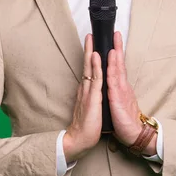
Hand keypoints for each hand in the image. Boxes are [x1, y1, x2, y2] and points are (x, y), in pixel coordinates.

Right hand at [63, 34, 102, 162]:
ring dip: (91, 52)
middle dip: (88, 49)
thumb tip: (90, 93)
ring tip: (91, 39)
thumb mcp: (90, 109)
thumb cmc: (86, 127)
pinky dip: (95, 66)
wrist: (79, 140)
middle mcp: (85, 89)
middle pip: (87, 65)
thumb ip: (90, 99)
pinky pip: (95, 79)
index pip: (89, 71)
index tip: (92, 45)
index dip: (90, 58)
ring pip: (90, 69)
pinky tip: (95, 56)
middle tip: (89, 35)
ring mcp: (88, 92)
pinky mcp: (92, 97)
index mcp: (86, 91)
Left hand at [107, 32, 155, 154]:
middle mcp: (122, 87)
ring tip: (113, 42)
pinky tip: (109, 63)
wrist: (133, 135)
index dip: (115, 53)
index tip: (113, 40)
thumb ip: (116, 92)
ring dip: (115, 56)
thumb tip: (112, 85)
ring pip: (117, 70)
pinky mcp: (117, 100)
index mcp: (120, 87)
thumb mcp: (118, 103)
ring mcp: (120, 92)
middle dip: (117, 48)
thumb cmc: (125, 120)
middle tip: (116, 33)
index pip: (117, 66)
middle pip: (119, 64)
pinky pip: (113, 83)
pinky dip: (110, 71)